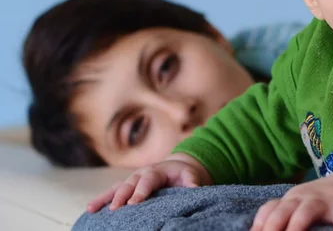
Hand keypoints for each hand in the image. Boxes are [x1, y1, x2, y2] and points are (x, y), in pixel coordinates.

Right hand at [87, 153, 211, 212]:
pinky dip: (102, 200)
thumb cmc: (185, 175)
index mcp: (157, 171)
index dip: (140, 191)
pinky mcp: (127, 186)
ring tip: (91, 209)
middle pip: (129, 184)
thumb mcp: (191, 177)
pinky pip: (112, 192)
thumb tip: (196, 189)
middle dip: (121, 196)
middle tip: (114, 209)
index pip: (148, 181)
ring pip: (116, 188)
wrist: (178, 167)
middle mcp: (141, 173)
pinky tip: (90, 210)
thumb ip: (192, 183)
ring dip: (104, 198)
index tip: (133, 203)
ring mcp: (132, 179)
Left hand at [250, 167, 332, 230]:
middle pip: (282, 212)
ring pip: (305, 214)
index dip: (259, 226)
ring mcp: (324, 203)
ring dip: (294, 229)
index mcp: (290, 199)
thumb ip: (279, 215)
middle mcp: (304, 199)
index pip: (269, 210)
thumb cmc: (319, 201)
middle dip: (271, 229)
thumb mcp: (298, 203)